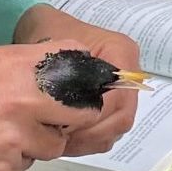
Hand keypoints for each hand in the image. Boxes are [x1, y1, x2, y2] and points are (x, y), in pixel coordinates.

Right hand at [0, 40, 98, 170]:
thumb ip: (34, 64)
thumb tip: (74, 66)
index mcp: (20, 66)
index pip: (79, 63)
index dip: (84, 78)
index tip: (80, 86)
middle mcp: (23, 99)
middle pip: (82, 111)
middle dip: (70, 118)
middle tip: (49, 117)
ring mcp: (15, 137)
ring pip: (52, 146)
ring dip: (35, 144)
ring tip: (0, 134)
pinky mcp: (3, 169)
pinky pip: (24, 167)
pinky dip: (10, 162)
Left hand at [12, 2, 142, 155]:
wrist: (42, 28)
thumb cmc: (47, 33)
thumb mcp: (54, 49)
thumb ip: (67, 79)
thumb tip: (67, 116)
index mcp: (122, 53)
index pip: (118, 97)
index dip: (92, 117)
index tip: (63, 125)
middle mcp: (129, 74)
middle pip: (121, 117)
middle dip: (90, 133)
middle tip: (60, 138)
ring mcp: (123, 92)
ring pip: (116, 129)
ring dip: (88, 140)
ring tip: (60, 140)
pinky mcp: (112, 106)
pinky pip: (108, 133)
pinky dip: (88, 142)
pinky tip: (65, 139)